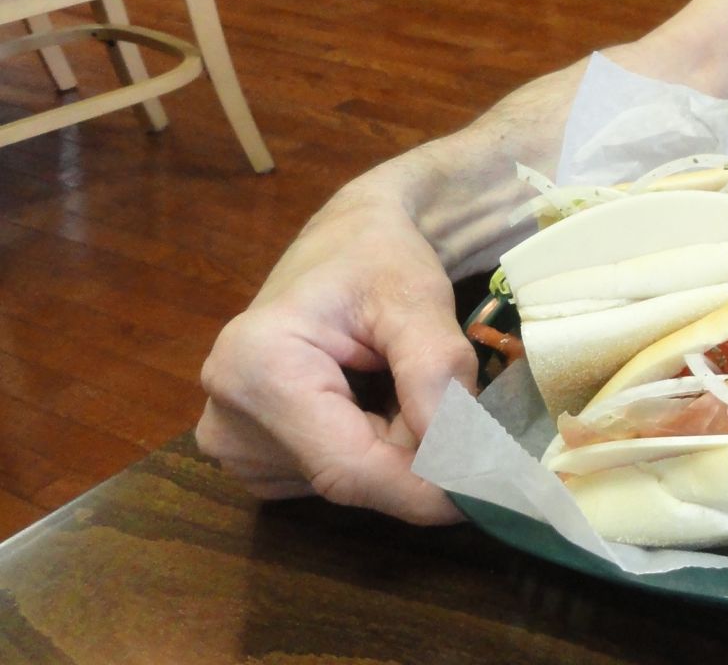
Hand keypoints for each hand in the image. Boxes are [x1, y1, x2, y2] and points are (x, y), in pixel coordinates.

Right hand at [197, 184, 477, 523]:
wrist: (344, 243)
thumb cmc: (379, 257)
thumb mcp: (419, 297)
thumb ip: (436, 372)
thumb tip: (459, 457)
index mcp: (254, 368)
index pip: (347, 466)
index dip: (422, 489)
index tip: (490, 493)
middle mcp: (227, 418)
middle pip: (349, 476)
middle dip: (418, 456)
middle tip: (465, 413)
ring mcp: (233, 445)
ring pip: (348, 479)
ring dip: (398, 449)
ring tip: (402, 382)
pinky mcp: (251, 458)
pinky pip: (335, 472)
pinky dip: (375, 447)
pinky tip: (375, 398)